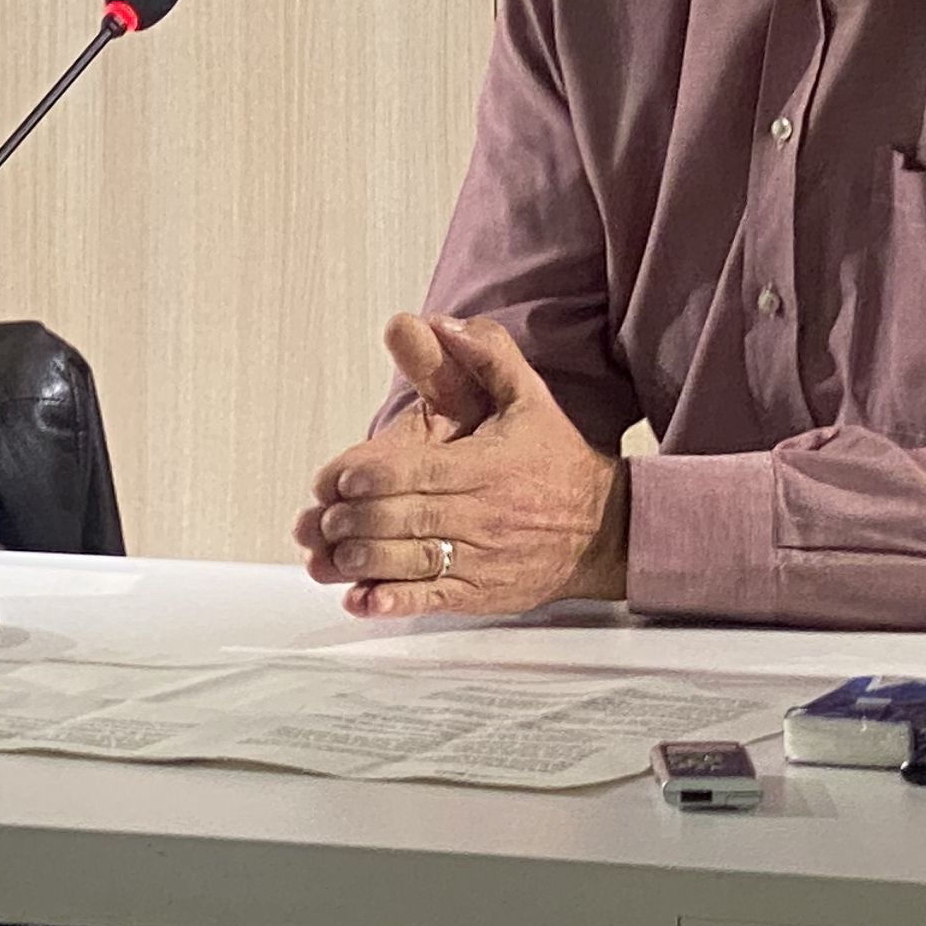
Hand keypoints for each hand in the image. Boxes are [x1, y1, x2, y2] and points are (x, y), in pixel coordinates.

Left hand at [297, 314, 628, 617]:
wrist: (604, 530)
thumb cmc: (557, 461)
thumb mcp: (529, 397)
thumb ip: (488, 354)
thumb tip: (442, 322)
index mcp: (487, 467)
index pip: (419, 473)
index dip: (373, 477)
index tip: (340, 477)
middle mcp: (483, 515)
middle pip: (406, 519)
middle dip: (356, 519)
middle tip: (321, 517)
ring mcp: (482, 560)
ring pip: (413, 561)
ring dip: (365, 560)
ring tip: (330, 554)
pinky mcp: (482, 595)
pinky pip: (432, 601)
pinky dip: (393, 603)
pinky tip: (361, 600)